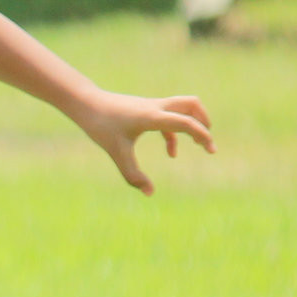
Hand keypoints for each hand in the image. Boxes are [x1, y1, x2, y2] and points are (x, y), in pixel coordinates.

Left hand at [70, 91, 214, 195]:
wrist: (86, 103)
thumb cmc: (101, 126)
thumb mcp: (117, 152)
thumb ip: (133, 175)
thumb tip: (149, 193)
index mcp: (152, 116)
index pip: (185, 122)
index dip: (201, 135)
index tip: (210, 150)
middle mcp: (156, 107)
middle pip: (191, 104)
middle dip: (204, 121)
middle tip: (208, 142)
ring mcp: (151, 106)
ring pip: (182, 107)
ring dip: (192, 124)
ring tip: (199, 145)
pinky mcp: (145, 109)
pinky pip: (168, 117)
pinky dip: (175, 133)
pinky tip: (171, 152)